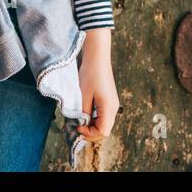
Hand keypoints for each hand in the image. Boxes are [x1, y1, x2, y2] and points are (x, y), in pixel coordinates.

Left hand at [77, 27, 116, 142]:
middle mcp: (114, 108)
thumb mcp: (84, 95)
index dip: (89, 133)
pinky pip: (103, 116)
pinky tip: (85, 114)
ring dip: (92, 125)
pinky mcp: (109, 100)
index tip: (77, 127)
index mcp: (109, 108)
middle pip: (105, 129)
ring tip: (79, 121)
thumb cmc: (90, 74)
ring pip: (104, 123)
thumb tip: (81, 124)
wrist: (97, 58)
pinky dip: (95, 118)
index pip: (102, 132)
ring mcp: (113, 104)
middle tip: (77, 127)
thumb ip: (83, 112)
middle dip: (91, 132)